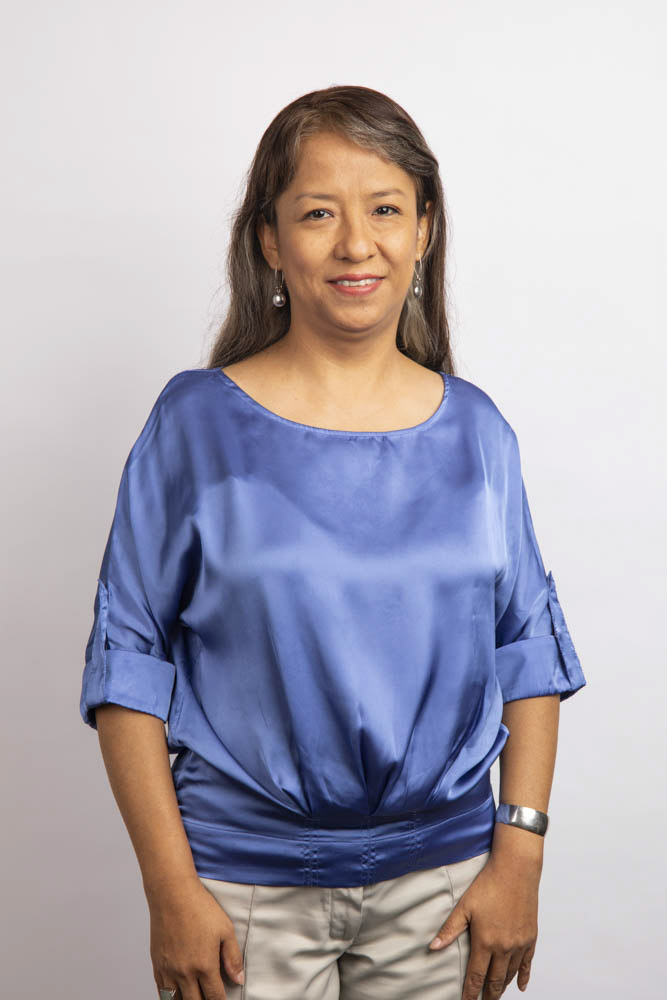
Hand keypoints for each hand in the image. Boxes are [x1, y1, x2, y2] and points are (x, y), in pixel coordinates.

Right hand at [147, 879, 244, 999]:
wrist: (172, 894)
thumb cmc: (200, 908)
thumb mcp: (225, 929)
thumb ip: (233, 958)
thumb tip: (239, 980)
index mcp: (204, 965)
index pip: (214, 997)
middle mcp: (185, 972)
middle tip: (210, 997)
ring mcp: (168, 970)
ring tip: (195, 996)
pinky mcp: (157, 964)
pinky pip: (162, 991)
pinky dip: (170, 997)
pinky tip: (177, 994)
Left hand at [428, 853, 540, 997]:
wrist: (516, 870)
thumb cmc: (489, 885)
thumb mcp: (465, 906)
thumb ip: (450, 929)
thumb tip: (433, 947)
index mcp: (485, 941)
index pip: (476, 976)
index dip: (471, 993)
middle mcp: (504, 947)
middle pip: (495, 980)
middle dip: (488, 995)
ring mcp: (519, 944)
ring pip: (510, 974)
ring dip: (502, 986)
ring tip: (495, 994)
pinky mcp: (531, 937)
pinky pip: (527, 963)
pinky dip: (523, 976)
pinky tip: (520, 985)